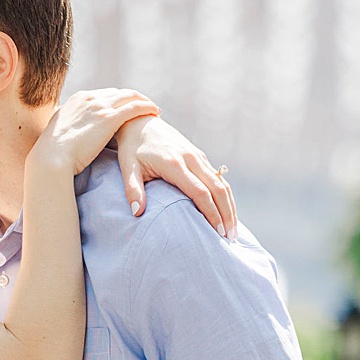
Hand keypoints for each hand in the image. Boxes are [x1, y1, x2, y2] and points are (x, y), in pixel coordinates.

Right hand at [36, 89, 159, 173]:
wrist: (52, 158)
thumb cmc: (54, 153)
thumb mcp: (60, 132)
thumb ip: (70, 126)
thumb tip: (73, 132)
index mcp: (78, 99)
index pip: (105, 94)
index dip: (119, 100)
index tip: (128, 106)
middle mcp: (90, 98)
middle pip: (119, 93)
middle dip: (133, 98)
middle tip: (146, 106)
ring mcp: (100, 106)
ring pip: (130, 96)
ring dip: (144, 101)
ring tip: (154, 109)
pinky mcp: (109, 118)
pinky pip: (135, 107)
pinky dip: (147, 107)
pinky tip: (155, 112)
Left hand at [115, 116, 236, 235]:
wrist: (140, 122)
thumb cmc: (132, 148)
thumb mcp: (127, 167)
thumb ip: (132, 190)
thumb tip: (137, 213)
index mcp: (175, 163)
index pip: (200, 192)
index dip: (211, 213)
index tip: (217, 232)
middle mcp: (191, 159)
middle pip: (218, 189)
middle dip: (227, 214)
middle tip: (230, 238)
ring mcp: (198, 156)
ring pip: (222, 183)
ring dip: (230, 207)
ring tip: (232, 230)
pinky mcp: (200, 157)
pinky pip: (219, 178)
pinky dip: (225, 197)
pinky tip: (227, 212)